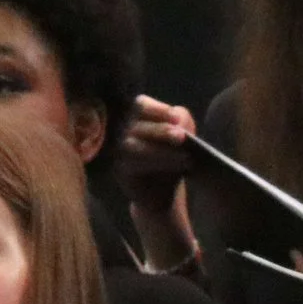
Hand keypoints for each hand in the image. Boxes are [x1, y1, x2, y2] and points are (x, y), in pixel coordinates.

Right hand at [118, 96, 200, 266]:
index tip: (179, 119)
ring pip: (135, 144)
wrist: (162, 199)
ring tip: (187, 152)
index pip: (138, 104)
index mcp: (133, 118)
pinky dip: (159, 164)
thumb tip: (182, 117)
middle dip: (162, 129)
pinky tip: (181, 166)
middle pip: (135, 123)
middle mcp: (118, 133)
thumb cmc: (172, 164)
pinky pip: (135, 165)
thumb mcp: (182, 142)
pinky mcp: (118, 173)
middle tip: (184, 136)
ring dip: (163, 148)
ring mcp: (115, 153)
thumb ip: (183, 125)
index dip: (157, 109)